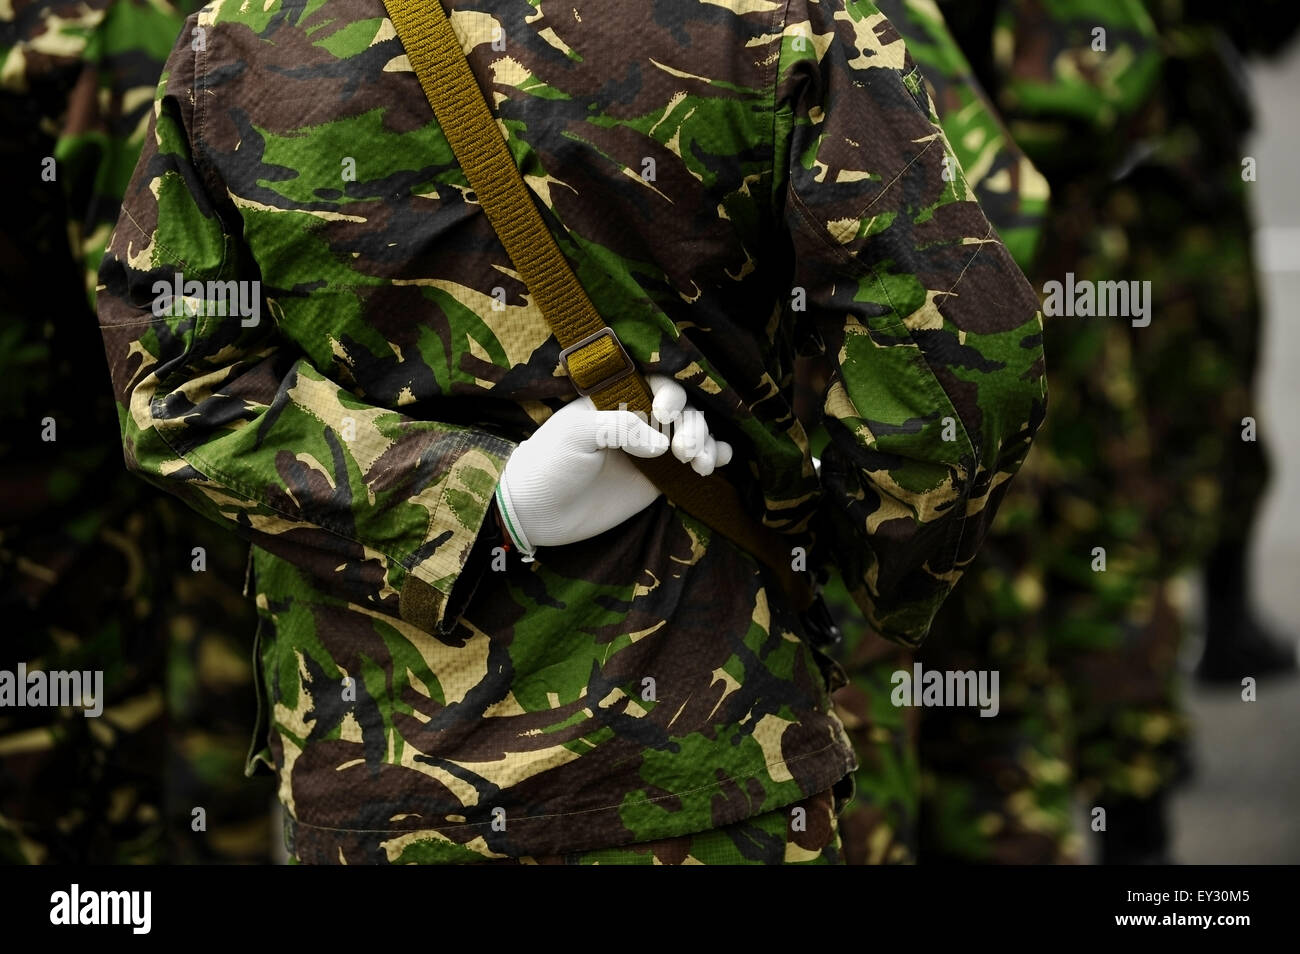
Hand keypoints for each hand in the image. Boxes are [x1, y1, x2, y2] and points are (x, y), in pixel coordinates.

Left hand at [495, 375, 731, 552]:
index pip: (657, 383)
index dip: (670, 395)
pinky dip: (713, 456)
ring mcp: (651, 450)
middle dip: (692, 425)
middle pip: (683, 409)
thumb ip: (619, 427)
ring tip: (699, 464)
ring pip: (694, 434)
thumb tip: (662, 444)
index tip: (664, 415)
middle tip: (683, 451)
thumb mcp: (576, 434)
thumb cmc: (549, 464)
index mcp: (615, 399)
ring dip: (706, 442)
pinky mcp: (659, 478)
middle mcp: (637, 420)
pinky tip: (718, 461)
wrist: (537, 513)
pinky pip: (694, 462)